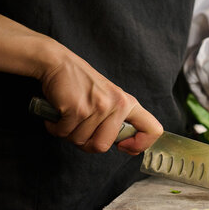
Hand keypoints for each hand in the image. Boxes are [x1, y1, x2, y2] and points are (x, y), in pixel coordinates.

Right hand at [0, 11, 162, 153]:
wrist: (58, 63)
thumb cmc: (81, 84)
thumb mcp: (109, 98)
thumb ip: (118, 120)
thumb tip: (127, 146)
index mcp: (128, 103)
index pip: (153, 130)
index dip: (140, 145)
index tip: (124, 146)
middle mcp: (117, 105)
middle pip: (102, 146)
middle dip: (86, 143)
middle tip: (79, 128)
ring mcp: (98, 107)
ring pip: (81, 141)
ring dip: (68, 133)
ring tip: (68, 116)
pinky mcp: (77, 109)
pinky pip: (64, 133)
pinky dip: (55, 128)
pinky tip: (58, 114)